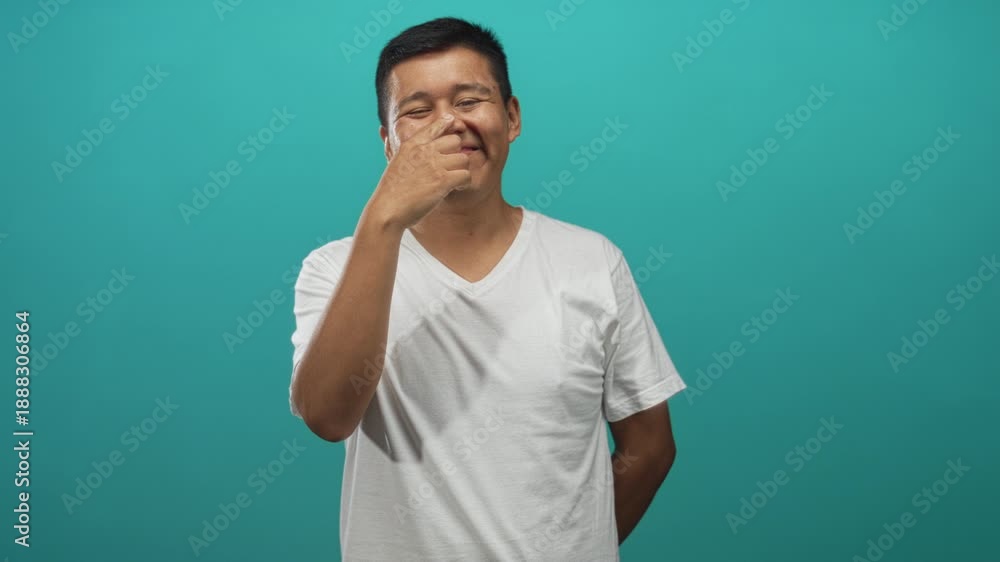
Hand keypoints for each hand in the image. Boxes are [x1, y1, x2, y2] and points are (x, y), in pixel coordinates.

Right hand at [368, 114, 471, 230]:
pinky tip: (455, 189)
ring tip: (453, 181)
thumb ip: (390, 144)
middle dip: (456, 154)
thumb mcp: (391, 161)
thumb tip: (382, 130)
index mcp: (411, 144)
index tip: (454, 124)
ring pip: (463, 159)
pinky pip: (466, 175)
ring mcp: (434, 164)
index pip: (435, 125)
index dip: (447, 123)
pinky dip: (464, 183)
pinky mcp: (443, 180)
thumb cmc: (389, 191)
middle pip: (455, 141)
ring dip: (461, 171)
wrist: (387, 210)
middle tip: (451, 168)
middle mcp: (424, 150)